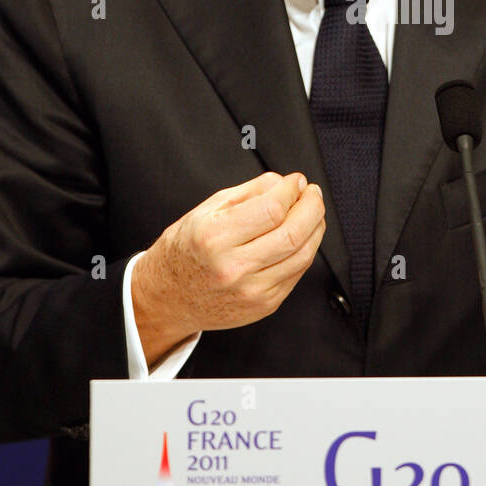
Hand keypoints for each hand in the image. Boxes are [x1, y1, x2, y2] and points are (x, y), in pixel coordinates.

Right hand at [131, 171, 324, 365]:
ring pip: (303, 255)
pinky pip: (298, 273)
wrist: (169, 297)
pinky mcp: (264, 305)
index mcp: (214, 238)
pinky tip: (301, 237)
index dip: (291, 190)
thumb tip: (283, 183)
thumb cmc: (186, 251)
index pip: (272, 210)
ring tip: (312, 212)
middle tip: (311, 193)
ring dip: (316, 228)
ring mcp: (252, 291)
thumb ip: (249, 192)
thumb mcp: (207, 210)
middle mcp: (234, 267)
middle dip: (312, 207)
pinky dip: (306, 250)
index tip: (296, 181)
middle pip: (293, 233)